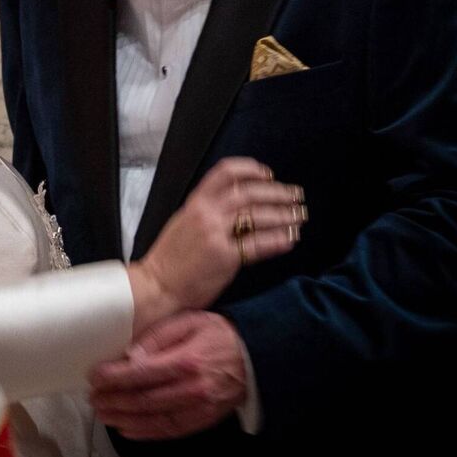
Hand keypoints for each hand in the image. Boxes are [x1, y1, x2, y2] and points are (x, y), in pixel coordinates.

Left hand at [90, 311, 245, 438]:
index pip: (142, 373)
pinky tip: (127, 429)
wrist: (254, 356)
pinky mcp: (203, 419)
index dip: (115, 377)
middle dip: (114, 400)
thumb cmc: (218, 333)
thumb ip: (158, 336)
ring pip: (155, 419)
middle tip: (92, 398)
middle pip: (144, 399)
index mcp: (186, 360)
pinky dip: (146, 432)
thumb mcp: (188, 321)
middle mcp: (192, 388)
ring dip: (124, 419)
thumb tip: (131, 355)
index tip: (95, 376)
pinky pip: (171, 430)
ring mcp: (199, 407)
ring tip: (102, 414)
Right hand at [127, 157, 303, 331]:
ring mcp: (215, 235)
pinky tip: (291, 238)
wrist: (156, 286)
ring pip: (257, 216)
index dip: (250, 169)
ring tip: (300, 216)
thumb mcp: (183, 222)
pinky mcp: (225, 258)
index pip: (225, 172)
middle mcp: (206, 214)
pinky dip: (278, 239)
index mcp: (195, 202)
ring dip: (284, 215)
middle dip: (277, 192)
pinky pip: (258, 245)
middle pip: (249, 192)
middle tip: (296, 195)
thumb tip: (235, 204)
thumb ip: (206, 210)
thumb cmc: (170, 258)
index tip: (268, 174)